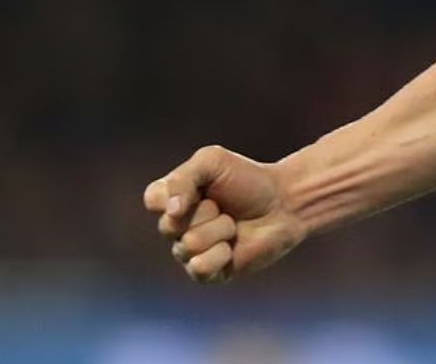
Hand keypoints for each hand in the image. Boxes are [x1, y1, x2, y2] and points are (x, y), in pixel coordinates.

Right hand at [143, 145, 306, 282]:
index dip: (174, 195)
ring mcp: (190, 252)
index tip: (200, 189)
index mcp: (173, 198)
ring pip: (187, 246)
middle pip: (170, 226)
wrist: (283, 202)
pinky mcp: (207, 272)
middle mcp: (176, 227)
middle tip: (224, 206)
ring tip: (233, 225)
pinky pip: (198, 268)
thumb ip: (183, 178)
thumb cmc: (248, 179)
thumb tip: (171, 212)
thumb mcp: (213, 162)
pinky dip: (221, 255)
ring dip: (219, 231)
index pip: (153, 199)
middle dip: (206, 212)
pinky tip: (232, 247)